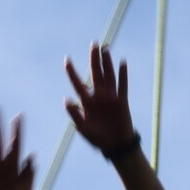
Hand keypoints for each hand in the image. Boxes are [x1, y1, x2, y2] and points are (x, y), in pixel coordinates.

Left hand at [64, 43, 139, 158]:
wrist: (115, 145)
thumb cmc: (97, 139)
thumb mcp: (82, 128)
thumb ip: (74, 115)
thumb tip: (67, 100)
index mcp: (87, 102)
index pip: (78, 83)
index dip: (72, 71)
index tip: (66, 59)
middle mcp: (98, 96)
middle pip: (95, 73)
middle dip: (94, 59)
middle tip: (93, 43)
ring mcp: (111, 97)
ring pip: (108, 75)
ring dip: (107, 63)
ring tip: (105, 49)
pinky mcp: (122, 101)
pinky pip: (122, 85)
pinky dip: (122, 74)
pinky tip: (122, 62)